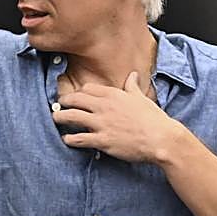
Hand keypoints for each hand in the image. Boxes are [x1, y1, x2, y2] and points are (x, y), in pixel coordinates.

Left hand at [52, 72, 182, 163]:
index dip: (78, 92)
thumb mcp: (141, 97)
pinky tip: (66, 139)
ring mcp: (102, 123)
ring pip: (72, 117)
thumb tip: (133, 75)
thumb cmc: (153, 118)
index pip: (87, 89)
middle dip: (64, 102)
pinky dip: (70, 139)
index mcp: (113, 94)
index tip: (75, 96)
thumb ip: (132, 86)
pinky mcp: (102, 140)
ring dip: (60, 117)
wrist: (161, 138)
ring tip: (56, 119)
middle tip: (59, 105)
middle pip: (75, 100)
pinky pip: (79, 138)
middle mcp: (104, 106)